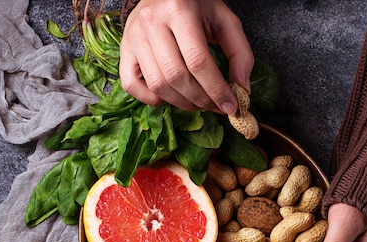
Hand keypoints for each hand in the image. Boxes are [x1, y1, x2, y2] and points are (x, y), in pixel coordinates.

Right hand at [119, 0, 253, 113]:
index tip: (231, 106)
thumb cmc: (197, 7)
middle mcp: (152, 22)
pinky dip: (152, 99)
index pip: (198, 61)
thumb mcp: (225, 21)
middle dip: (201, 99)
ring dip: (181, 103)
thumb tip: (242, 91)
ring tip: (198, 103)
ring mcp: (134, 37)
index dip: (216, 89)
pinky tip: (170, 97)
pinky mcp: (124, 50)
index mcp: (180, 10)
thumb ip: (240, 54)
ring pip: (157, 85)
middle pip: (177, 76)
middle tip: (216, 106)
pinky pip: (132, 85)